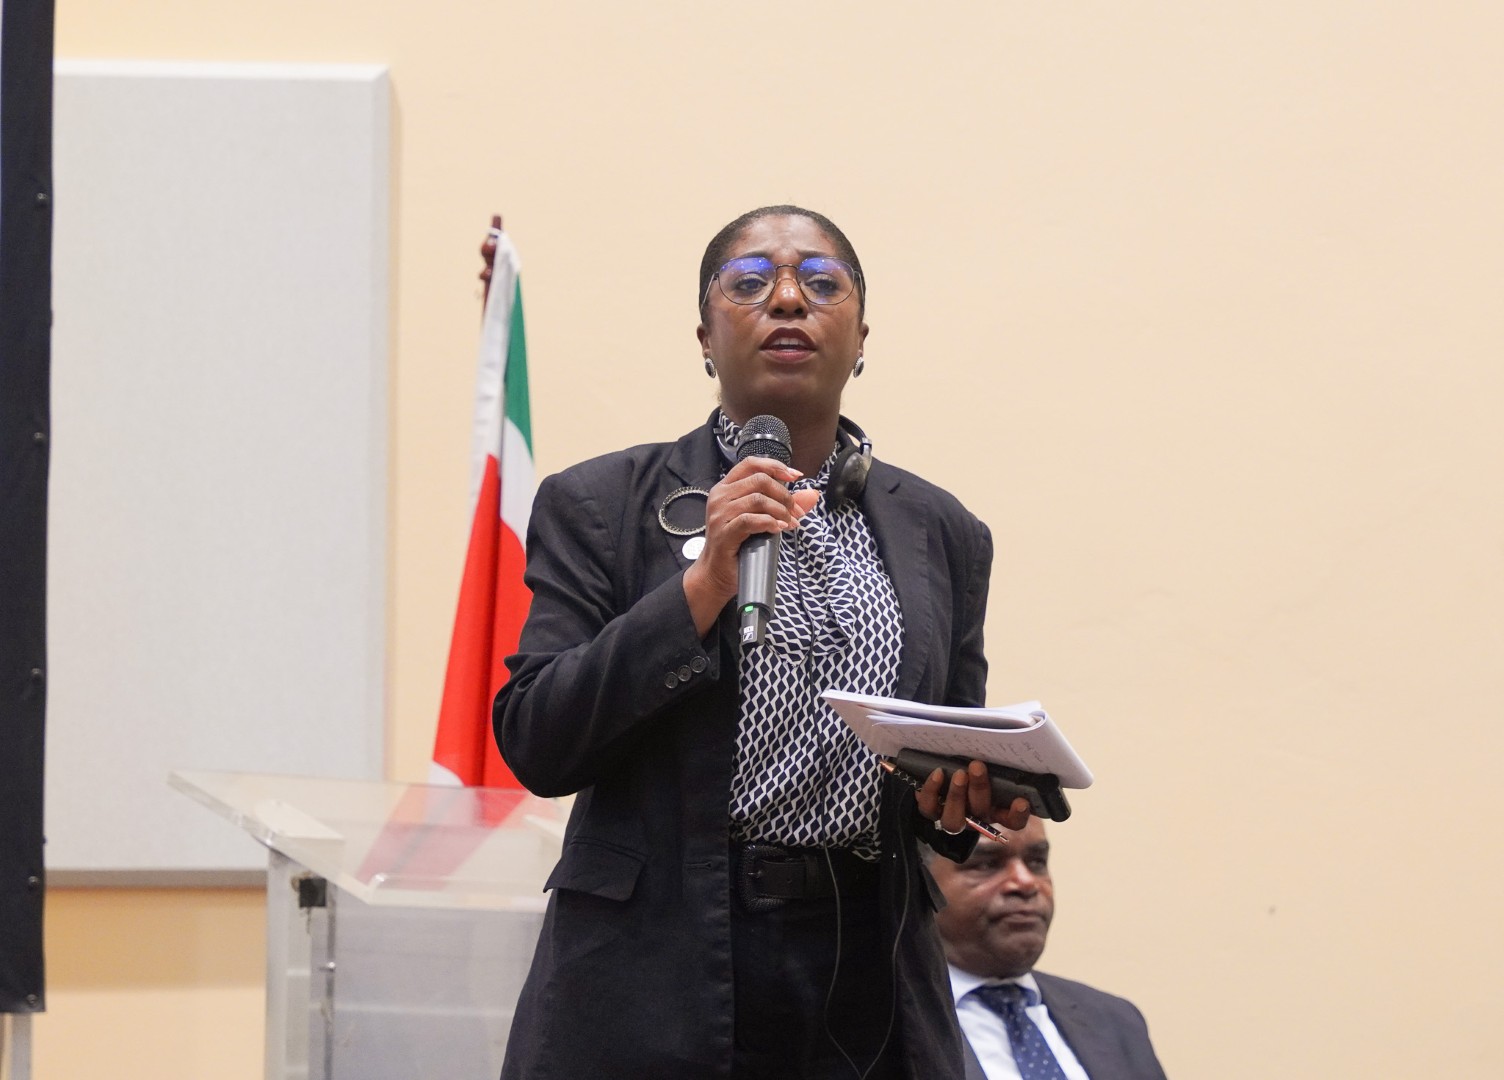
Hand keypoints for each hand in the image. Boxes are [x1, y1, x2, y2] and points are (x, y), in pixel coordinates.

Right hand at [682, 456, 819, 635]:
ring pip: (757, 499)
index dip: (776, 467)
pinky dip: (769, 523)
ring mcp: (719, 514)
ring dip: (780, 511)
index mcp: (726, 488)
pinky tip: (779, 529)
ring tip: (788, 523)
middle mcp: (720, 497)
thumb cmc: (738, 544)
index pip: (751, 464)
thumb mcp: (761, 518)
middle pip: (759, 480)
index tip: (795, 476)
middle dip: (784, 494)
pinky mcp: (724, 533)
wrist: (717, 573)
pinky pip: (750, 520)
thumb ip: (783, 504)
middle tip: (795, 512)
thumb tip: (811, 494)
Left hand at [916, 759, 1030, 835]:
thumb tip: (1009, 737)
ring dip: (956, 796)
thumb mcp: (991, 767)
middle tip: (977, 766)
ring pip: (954, 819)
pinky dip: (932, 791)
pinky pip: (928, 807)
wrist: (946, 778)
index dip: (1018, 815)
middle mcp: (976, 818)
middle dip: (979, 789)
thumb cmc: (975, 770)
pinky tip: (937, 773)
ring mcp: (954, 817)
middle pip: (981, 812)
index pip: (1013, 821)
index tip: (1022, 802)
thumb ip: (999, 762)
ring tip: (958, 773)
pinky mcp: (932, 812)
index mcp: (996, 810)